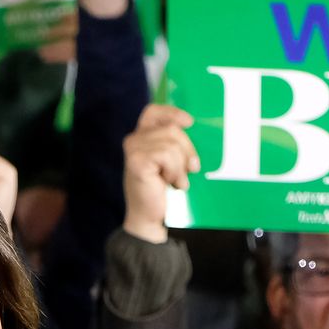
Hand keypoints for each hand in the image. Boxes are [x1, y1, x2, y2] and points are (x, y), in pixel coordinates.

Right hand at [121, 104, 200, 241]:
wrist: (150, 216)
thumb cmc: (161, 190)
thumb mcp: (171, 162)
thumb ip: (176, 145)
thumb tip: (195, 131)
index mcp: (142, 136)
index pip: (154, 112)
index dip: (172, 113)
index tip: (189, 123)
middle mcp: (134, 140)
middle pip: (172, 130)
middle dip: (187, 150)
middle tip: (190, 169)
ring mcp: (133, 150)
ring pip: (172, 144)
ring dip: (181, 165)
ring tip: (177, 180)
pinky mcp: (136, 161)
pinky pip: (167, 156)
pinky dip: (174, 171)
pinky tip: (170, 182)